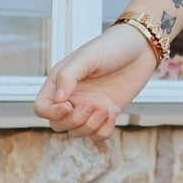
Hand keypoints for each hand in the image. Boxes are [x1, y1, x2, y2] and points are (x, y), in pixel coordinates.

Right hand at [33, 24, 153, 136]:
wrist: (141, 48)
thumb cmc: (112, 47)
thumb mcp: (88, 57)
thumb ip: (68, 76)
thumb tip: (57, 100)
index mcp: (60, 82)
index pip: (42, 108)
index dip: (50, 113)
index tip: (68, 106)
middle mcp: (71, 97)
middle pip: (58, 124)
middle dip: (74, 120)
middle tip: (92, 103)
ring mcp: (88, 107)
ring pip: (76, 132)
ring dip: (90, 126)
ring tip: (105, 108)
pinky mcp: (106, 113)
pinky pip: (97, 135)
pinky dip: (103, 131)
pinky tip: (113, 115)